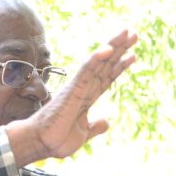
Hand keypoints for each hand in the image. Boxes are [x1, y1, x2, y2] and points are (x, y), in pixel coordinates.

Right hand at [8, 29, 137, 165]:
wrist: (41, 143)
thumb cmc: (57, 139)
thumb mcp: (83, 134)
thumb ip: (94, 126)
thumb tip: (106, 122)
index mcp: (87, 98)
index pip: (107, 78)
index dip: (119, 66)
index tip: (132, 56)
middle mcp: (84, 88)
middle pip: (105, 64)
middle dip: (120, 49)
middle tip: (134, 34)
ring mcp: (79, 87)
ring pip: (99, 62)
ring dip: (113, 47)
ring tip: (128, 33)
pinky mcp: (72, 90)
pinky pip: (86, 71)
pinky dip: (96, 59)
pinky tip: (108, 48)